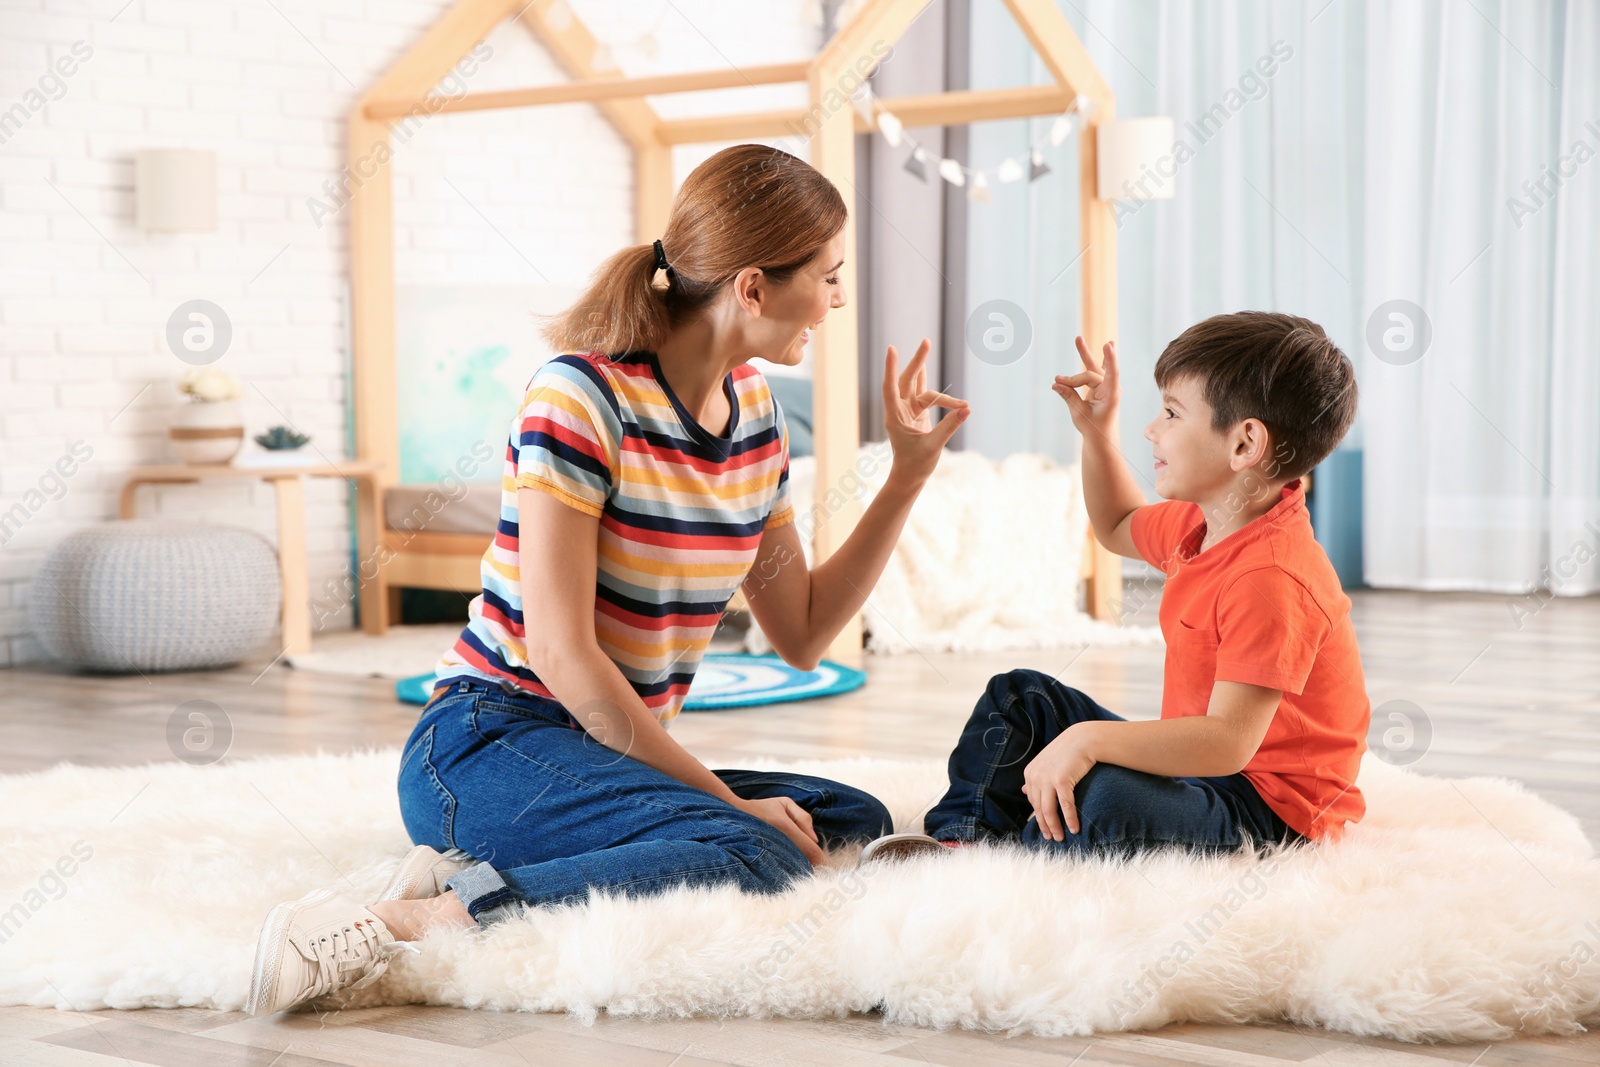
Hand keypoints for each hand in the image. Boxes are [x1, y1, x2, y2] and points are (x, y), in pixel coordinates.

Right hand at [734, 795, 825, 866]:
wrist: (733, 813)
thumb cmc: (762, 807)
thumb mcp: (784, 803)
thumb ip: (802, 818)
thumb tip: (814, 839)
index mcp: (785, 827)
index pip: (810, 848)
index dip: (822, 860)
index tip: (832, 869)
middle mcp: (778, 840)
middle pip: (803, 861)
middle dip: (815, 868)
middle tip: (826, 875)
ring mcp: (769, 849)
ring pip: (793, 865)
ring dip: (803, 869)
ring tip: (814, 876)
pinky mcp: (763, 855)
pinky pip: (782, 864)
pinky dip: (791, 868)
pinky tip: (795, 871)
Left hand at [882, 339, 968, 487]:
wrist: (910, 476)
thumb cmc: (916, 464)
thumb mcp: (934, 445)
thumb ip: (949, 426)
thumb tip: (966, 409)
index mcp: (895, 416)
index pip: (890, 388)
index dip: (891, 368)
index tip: (892, 350)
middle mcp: (899, 410)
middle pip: (907, 381)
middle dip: (916, 361)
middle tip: (926, 341)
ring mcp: (908, 411)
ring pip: (918, 387)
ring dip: (923, 368)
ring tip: (927, 344)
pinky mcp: (917, 414)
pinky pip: (924, 394)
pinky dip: (929, 383)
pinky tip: (925, 367)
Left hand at [1021, 728, 1098, 840]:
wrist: (1082, 740)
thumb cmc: (1066, 753)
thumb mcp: (1046, 764)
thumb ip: (1035, 778)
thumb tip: (1023, 792)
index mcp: (1029, 773)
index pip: (1033, 801)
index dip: (1039, 817)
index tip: (1045, 828)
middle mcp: (1035, 776)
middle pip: (1039, 809)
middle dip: (1045, 826)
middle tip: (1052, 838)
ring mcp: (1046, 778)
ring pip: (1049, 810)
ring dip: (1056, 827)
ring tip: (1061, 837)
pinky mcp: (1061, 780)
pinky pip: (1065, 805)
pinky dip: (1070, 819)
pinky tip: (1074, 828)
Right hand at [1051, 335, 1119, 436]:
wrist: (1100, 438)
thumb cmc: (1093, 428)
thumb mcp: (1079, 414)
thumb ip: (1069, 397)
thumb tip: (1056, 384)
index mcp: (1111, 395)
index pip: (1112, 373)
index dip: (1110, 359)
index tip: (1108, 345)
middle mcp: (1110, 388)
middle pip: (1091, 373)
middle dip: (1077, 369)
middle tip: (1076, 341)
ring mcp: (1105, 386)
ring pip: (1091, 369)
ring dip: (1084, 355)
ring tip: (1078, 339)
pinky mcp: (1099, 386)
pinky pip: (1093, 372)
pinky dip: (1093, 361)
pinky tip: (1108, 345)